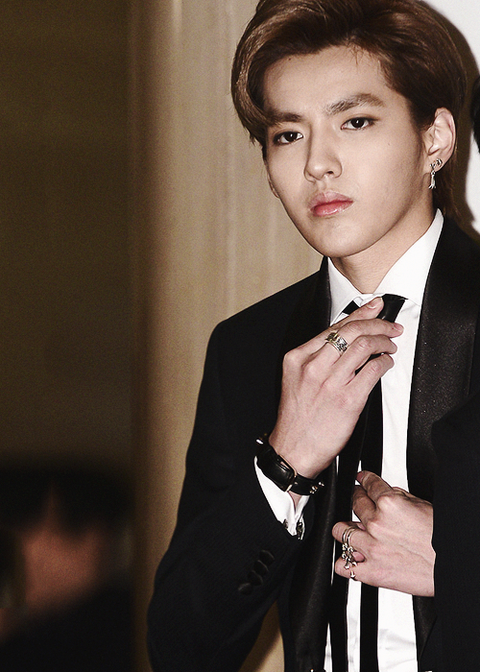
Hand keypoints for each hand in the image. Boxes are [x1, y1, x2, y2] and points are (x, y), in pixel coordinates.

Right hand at [269, 298, 402, 480]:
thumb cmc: (297, 418)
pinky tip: (386, 363)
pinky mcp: (347, 400)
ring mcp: (330, 383)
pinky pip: (373, 371)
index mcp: (298, 359)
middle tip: (390, 326)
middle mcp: (312, 367)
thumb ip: (316, 359)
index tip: (374, 307)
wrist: (293, 450)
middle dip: (377, 323)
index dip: (359, 314)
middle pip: (351, 331)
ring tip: (390, 345)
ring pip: (364, 346)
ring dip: (383, 342)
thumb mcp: (296, 380)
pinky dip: (384, 362)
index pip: (333, 327)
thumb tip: (346, 340)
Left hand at [332, 471, 433, 595]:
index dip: (363, 479)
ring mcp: (371, 548)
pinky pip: (343, 565)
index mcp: (390, 504)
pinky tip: (353, 558)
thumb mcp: (421, 506)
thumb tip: (385, 492)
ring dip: (347, 530)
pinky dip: (345, 562)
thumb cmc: (441, 539)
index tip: (360, 480)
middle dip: (357, 499)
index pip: (368, 484)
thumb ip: (398, 498)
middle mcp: (377, 523)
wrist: (452, 567)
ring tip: (354, 531)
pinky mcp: (372, 572)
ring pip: (340, 531)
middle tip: (360, 501)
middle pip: (354, 503)